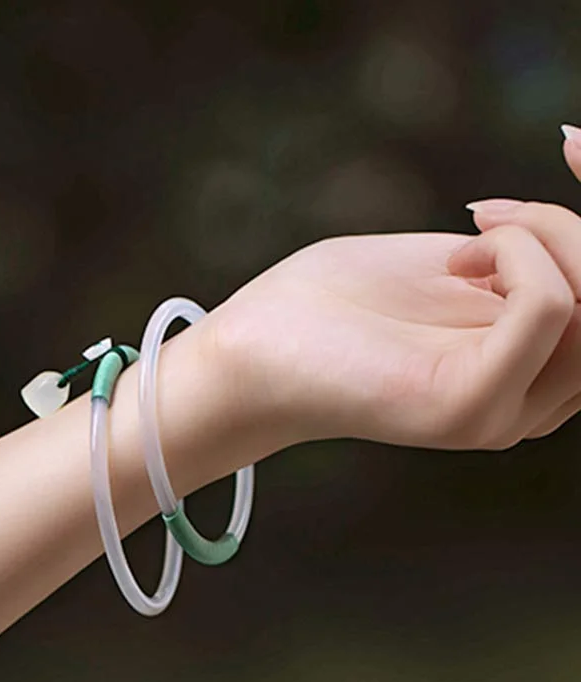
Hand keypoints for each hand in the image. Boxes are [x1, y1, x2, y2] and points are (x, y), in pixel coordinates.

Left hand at [207, 132, 580, 451]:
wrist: (255, 349)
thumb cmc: (335, 305)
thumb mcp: (450, 268)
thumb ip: (519, 266)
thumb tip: (567, 231)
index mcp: (526, 373)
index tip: (574, 146)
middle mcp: (526, 403)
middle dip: (577, 228)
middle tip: (494, 211)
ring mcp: (500, 413)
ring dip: (546, 236)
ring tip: (471, 236)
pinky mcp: (467, 407)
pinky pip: (547, 310)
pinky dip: (516, 254)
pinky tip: (458, 256)